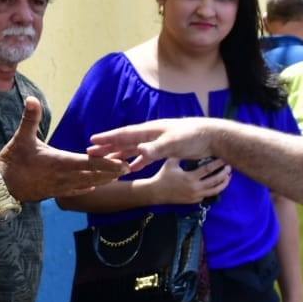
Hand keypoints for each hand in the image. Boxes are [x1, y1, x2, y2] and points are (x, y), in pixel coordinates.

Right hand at [0, 97, 127, 202]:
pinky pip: (77, 190)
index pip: (90, 163)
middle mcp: (65, 176)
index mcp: (61, 162)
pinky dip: (89, 187)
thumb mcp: (21, 138)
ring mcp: (61, 186)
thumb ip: (30, 119)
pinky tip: (95, 186)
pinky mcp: (55, 192)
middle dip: (112, 171)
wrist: (2, 187)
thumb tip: (31, 99)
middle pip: (95, 175)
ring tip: (117, 175)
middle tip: (129, 167)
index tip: (124, 164)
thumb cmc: (12, 162)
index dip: (109, 164)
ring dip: (104, 179)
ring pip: (88, 184)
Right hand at [86, 117, 214, 172]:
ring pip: (132, 150)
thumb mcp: (174, 143)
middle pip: (124, 142)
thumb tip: (139, 151)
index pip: (124, 134)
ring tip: (105, 162)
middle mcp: (149, 136)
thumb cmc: (193, 137)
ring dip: (119, 156)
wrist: (212, 137)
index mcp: (149, 132)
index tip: (92, 142)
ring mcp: (156, 143)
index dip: (108, 139)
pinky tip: (130, 169)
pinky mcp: (163, 150)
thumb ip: (156, 148)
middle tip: (90, 153)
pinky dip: (135, 163)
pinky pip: (144, 157)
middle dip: (107, 148)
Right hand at [145, 157, 230, 204]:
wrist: (156, 192)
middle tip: (229, 167)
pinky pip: (208, 195)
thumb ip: (179, 154)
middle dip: (224, 172)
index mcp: (189, 177)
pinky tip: (217, 184)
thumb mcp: (170, 163)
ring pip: (215, 190)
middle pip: (215, 180)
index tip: (223, 158)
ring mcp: (195, 195)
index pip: (208, 169)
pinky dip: (214, 189)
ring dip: (223, 183)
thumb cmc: (163, 175)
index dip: (217, 163)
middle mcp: (194, 187)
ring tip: (227, 177)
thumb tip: (189, 145)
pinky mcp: (194, 200)